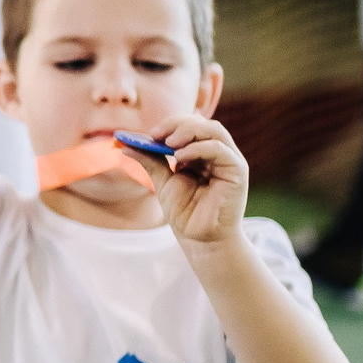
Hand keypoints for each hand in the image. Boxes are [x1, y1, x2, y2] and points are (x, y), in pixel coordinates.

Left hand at [135, 115, 249, 248]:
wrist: (200, 238)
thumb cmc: (185, 213)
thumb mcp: (163, 182)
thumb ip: (150, 161)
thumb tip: (126, 145)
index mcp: (201, 153)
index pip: (190, 127)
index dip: (171, 125)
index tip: (150, 133)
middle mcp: (217, 153)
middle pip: (202, 124)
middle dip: (178, 125)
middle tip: (156, 134)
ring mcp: (228, 160)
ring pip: (214, 131)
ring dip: (189, 132)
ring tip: (168, 144)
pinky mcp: (237, 170)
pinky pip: (220, 149)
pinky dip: (199, 148)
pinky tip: (180, 158)